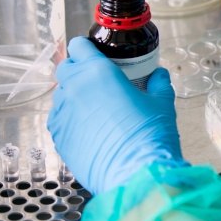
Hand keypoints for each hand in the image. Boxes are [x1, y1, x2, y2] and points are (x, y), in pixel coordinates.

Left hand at [47, 37, 184, 194]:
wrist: (135, 175)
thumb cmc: (149, 136)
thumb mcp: (162, 103)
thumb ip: (158, 83)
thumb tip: (159, 75)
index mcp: (98, 72)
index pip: (79, 46)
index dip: (88, 48)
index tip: (98, 55)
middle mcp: (74, 88)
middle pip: (66, 68)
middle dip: (79, 71)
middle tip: (99, 82)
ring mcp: (62, 114)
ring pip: (62, 96)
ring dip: (76, 97)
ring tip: (98, 111)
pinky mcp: (58, 137)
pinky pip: (60, 120)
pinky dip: (72, 120)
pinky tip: (91, 130)